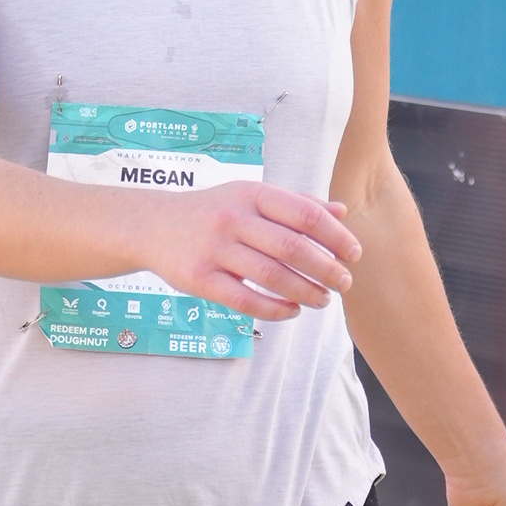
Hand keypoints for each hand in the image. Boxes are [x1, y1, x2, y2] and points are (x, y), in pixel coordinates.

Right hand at [127, 176, 362, 321]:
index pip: (305, 215)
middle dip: (326, 269)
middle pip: (292, 248)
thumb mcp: (251, 197)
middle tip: (344, 283)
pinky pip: (245, 300)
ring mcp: (214, 249)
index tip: (353, 254)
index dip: (336, 236)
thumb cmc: (213, 211)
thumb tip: (340, 212)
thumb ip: (295, 204)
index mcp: (252, 193)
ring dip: (306, 292)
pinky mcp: (199, 279)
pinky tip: (292, 311)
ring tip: (323, 301)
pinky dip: (275, 309)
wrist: (152, 225)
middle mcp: (233, 218)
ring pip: (272, 276)